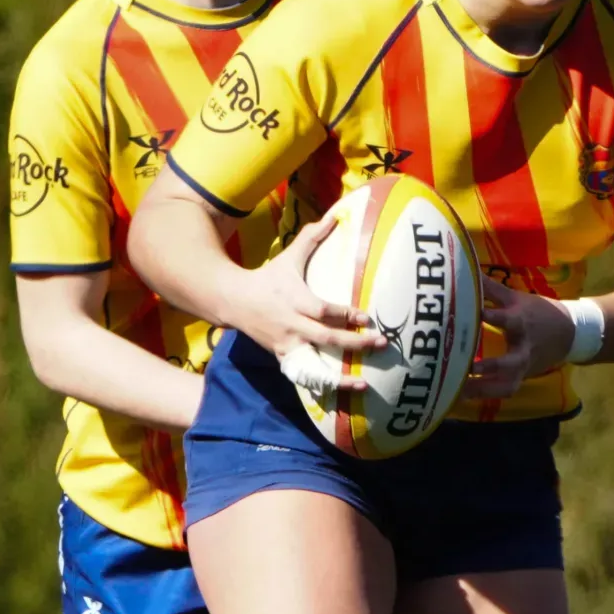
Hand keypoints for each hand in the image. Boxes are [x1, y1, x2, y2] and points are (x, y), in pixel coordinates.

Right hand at [234, 214, 380, 387]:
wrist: (232, 302)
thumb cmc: (268, 278)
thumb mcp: (288, 258)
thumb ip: (312, 238)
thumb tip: (336, 215)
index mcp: (294, 301)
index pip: (322, 310)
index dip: (344, 314)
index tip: (367, 317)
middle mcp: (291, 326)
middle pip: (325, 338)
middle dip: (353, 343)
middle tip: (381, 343)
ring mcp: (287, 346)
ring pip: (314, 367)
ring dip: (339, 378)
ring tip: (364, 385)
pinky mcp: (284, 358)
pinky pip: (304, 377)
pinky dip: (321, 388)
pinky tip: (342, 397)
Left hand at [463, 277, 572, 401]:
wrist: (570, 334)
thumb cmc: (538, 312)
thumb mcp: (516, 297)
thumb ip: (490, 288)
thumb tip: (467, 269)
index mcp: (521, 322)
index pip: (505, 319)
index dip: (489, 317)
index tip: (472, 315)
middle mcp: (523, 348)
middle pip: (510, 363)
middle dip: (490, 367)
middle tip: (468, 367)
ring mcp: (523, 367)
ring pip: (506, 385)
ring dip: (483, 390)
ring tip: (458, 392)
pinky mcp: (521, 378)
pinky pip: (503, 390)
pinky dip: (484, 395)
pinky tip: (462, 397)